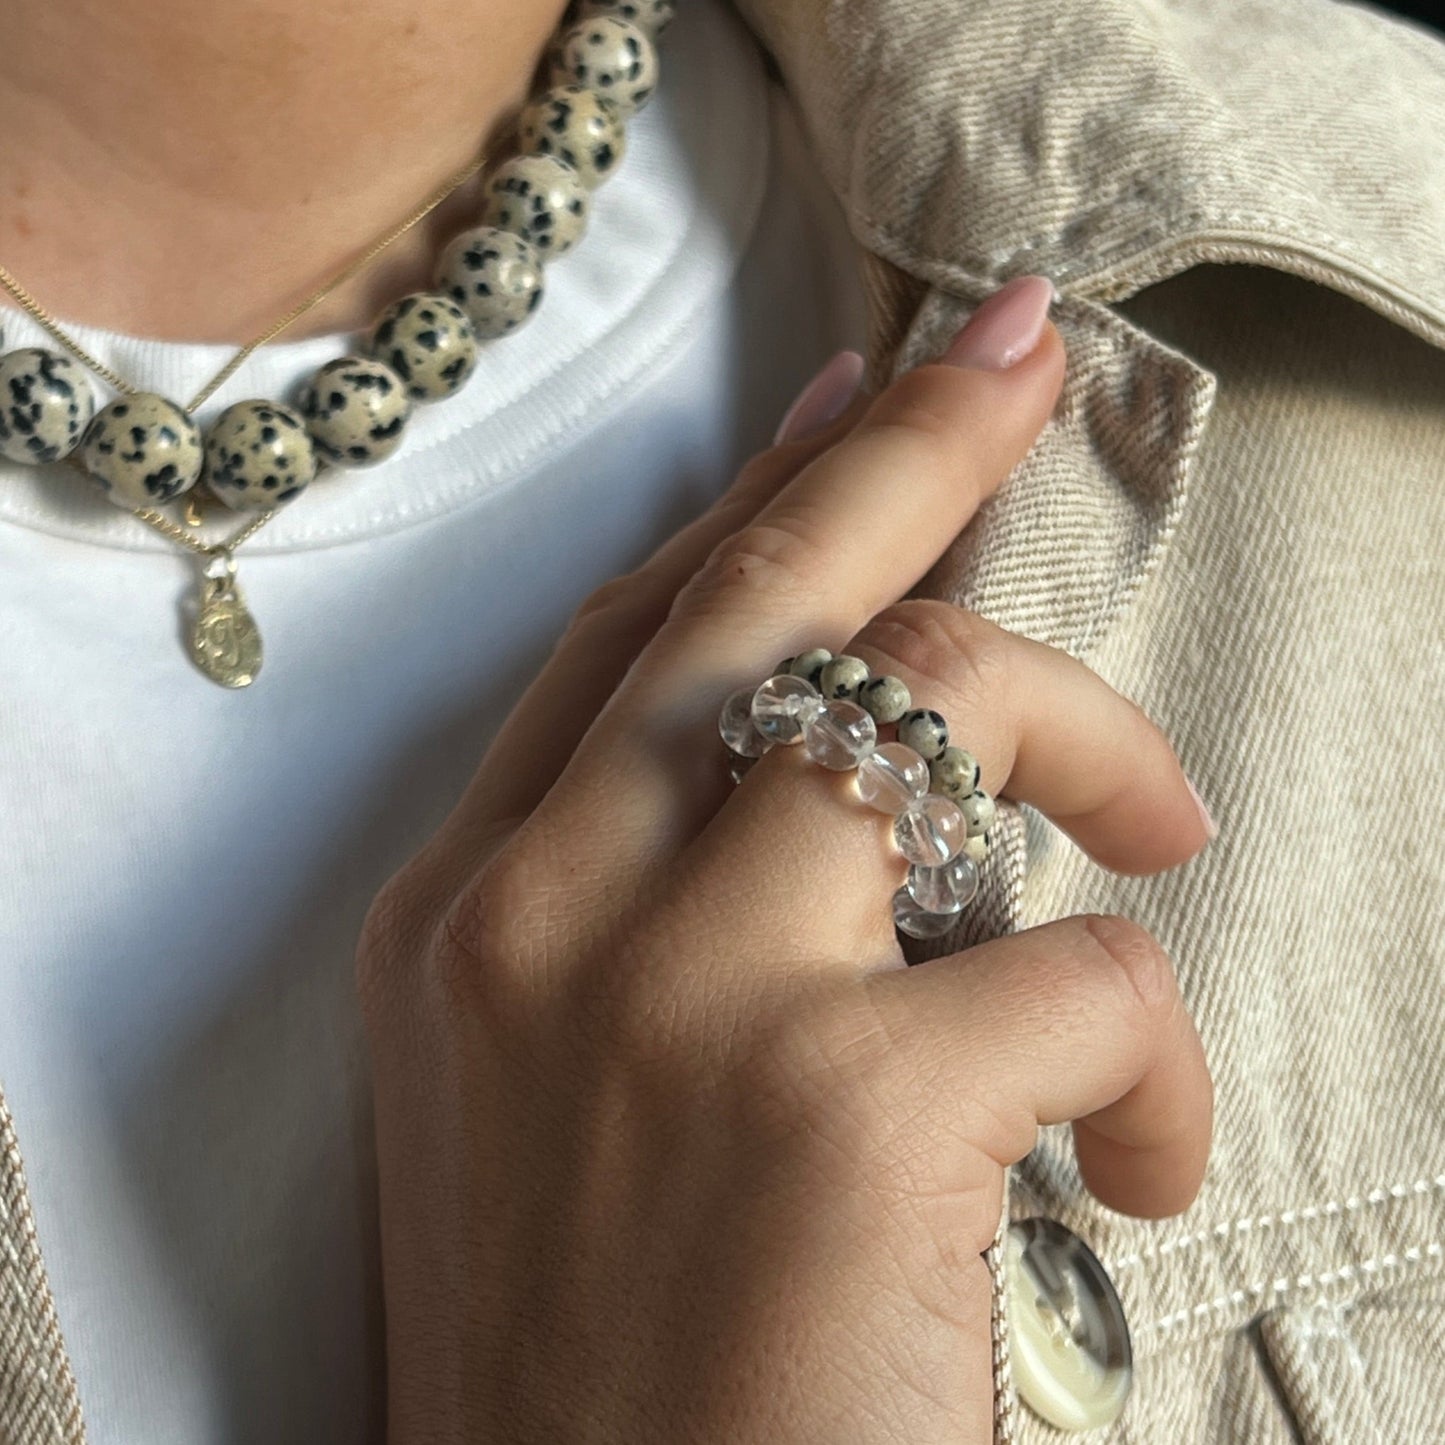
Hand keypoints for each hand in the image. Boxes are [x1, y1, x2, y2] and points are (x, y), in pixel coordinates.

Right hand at [357, 298, 1213, 1442]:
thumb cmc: (593, 1348)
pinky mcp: (840, 1109)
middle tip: (1010, 357)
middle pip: (763, 597)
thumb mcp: (555, 1091)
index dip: (764, 494)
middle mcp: (550, 915)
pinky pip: (1085, 976)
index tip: (861, 394)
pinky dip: (1153, 1061)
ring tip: (1167, 816)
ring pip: (933, 709)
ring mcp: (686, 996)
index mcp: (471, 912)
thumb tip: (802, 762)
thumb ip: (649, 903)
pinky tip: (1135, 1169)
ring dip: (1091, 740)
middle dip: (908, 451)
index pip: (634, 632)